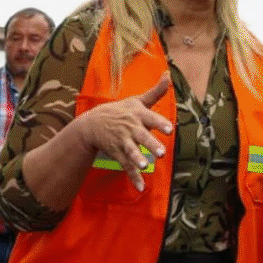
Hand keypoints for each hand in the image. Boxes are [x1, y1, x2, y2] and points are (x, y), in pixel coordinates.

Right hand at [75, 74, 172, 191]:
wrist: (92, 124)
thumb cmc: (120, 110)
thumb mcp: (137, 100)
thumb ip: (155, 91)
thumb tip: (169, 74)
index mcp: (137, 114)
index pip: (150, 118)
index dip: (159, 123)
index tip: (169, 129)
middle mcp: (130, 128)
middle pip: (141, 136)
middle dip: (150, 144)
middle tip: (161, 152)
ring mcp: (123, 142)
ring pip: (131, 152)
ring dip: (137, 159)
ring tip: (145, 165)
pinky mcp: (118, 154)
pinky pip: (127, 167)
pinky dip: (134, 178)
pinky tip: (141, 188)